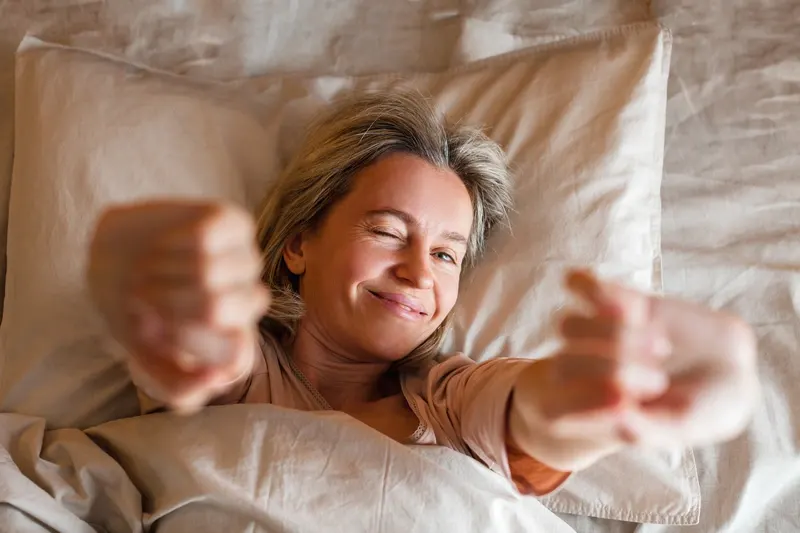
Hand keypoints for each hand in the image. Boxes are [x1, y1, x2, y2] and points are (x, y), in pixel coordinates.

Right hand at [87, 201, 270, 411]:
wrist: (116, 260)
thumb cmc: (136, 313)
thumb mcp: (147, 360)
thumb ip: (180, 389)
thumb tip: (217, 379)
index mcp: (237, 341)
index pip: (233, 356)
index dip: (182, 341)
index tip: (153, 330)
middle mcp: (249, 302)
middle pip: (215, 307)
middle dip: (163, 301)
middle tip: (141, 294)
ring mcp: (246, 261)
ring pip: (208, 271)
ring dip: (162, 270)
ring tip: (146, 269)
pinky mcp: (235, 223)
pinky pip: (207, 236)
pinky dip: (172, 243)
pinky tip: (162, 245)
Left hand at [509, 269, 758, 470]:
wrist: (732, 366)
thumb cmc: (706, 407)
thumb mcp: (687, 427)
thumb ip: (648, 429)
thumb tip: (615, 415)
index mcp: (591, 409)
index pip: (556, 408)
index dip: (583, 403)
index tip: (625, 403)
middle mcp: (585, 372)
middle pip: (565, 363)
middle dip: (611, 370)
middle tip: (659, 381)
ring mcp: (595, 334)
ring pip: (571, 326)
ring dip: (615, 335)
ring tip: (661, 347)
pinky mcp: (614, 300)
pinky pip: (581, 285)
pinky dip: (594, 290)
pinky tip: (634, 307)